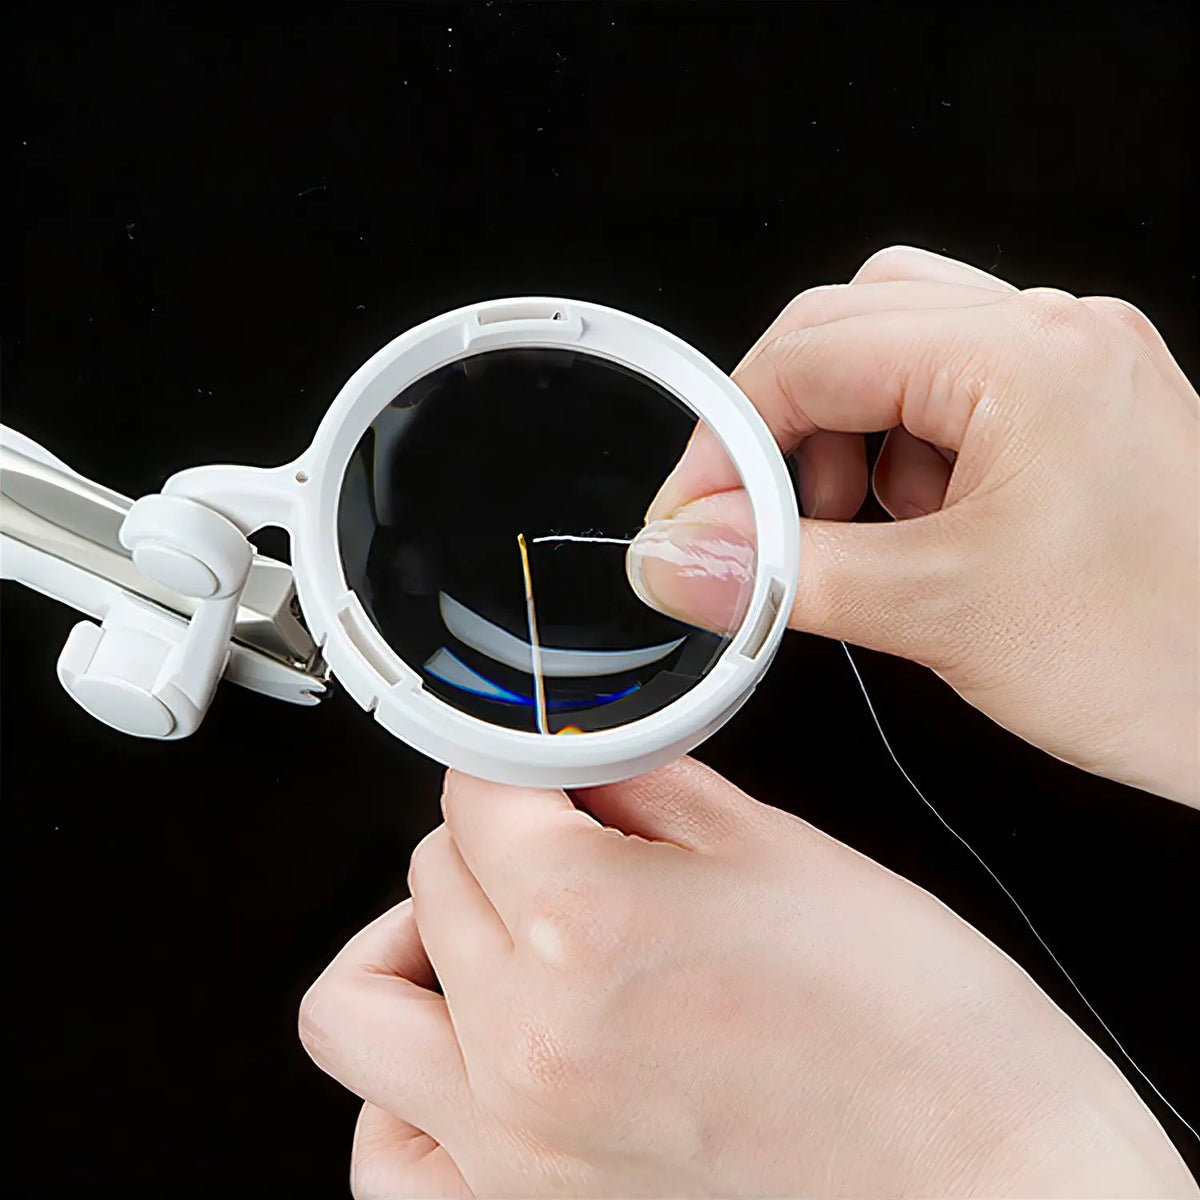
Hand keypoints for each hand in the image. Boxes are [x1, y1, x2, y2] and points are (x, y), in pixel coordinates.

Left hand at [299, 761, 1194, 1196]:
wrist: (1003, 1190)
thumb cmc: (926, 1041)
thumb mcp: (784, 854)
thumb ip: (647, 787)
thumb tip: (581, 757)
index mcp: (587, 925)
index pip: (472, 791)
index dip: (512, 762)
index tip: (541, 767)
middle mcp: (526, 1046)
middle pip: (426, 877)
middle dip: (494, 843)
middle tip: (565, 846)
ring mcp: (510, 1155)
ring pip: (360, 1010)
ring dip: (417, 952)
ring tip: (497, 943)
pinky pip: (387, 1157)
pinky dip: (409, 1096)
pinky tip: (479, 1064)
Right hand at [626, 247, 1199, 804]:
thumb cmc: (1161, 657)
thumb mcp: (939, 612)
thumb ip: (785, 574)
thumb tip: (681, 555)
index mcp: (1027, 357)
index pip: (812, 352)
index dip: (728, 438)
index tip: (694, 517)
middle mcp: (1055, 337)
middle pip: (847, 327)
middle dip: (781, 429)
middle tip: (758, 521)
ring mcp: (1071, 369)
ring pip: (895, 351)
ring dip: (843, 437)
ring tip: (852, 528)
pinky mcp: (1075, 414)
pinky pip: (949, 395)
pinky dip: (900, 455)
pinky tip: (916, 528)